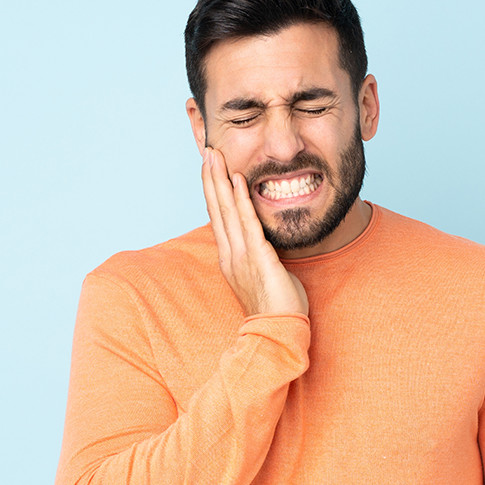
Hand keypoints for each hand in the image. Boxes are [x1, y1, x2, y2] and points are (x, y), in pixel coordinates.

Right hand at [201, 147, 308, 316]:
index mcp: (231, 257)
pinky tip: (237, 180)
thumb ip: (258, 256)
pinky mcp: (258, 257)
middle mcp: (231, 254)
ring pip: (227, 211)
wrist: (277, 332)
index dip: (213, 191)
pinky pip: (248, 223)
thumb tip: (262, 243)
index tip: (210, 168)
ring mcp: (242, 255)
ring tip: (215, 157)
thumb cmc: (275, 307)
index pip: (218, 217)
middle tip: (207, 152)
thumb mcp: (262, 275)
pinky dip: (241, 200)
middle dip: (211, 178)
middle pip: (217, 208)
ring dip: (220, 181)